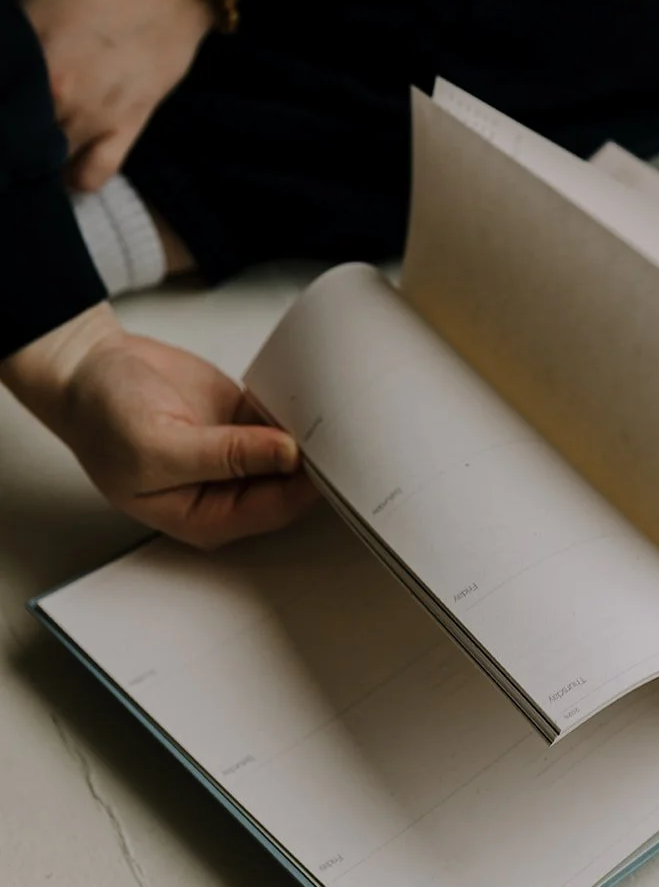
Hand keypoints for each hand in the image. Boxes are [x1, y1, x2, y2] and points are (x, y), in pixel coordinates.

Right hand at [0, 304, 317, 547]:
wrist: (90, 369)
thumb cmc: (103, 419)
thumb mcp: (158, 445)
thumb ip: (226, 454)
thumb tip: (286, 455)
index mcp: (206, 517)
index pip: (275, 509)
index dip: (307, 485)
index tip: (332, 455)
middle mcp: (227, 492)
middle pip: (292, 485)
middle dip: (316, 460)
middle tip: (340, 429)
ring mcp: (238, 456)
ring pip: (294, 453)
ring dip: (311, 433)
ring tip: (329, 408)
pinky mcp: (244, 422)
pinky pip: (285, 421)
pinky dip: (297, 408)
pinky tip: (307, 394)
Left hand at [18, 0, 219, 192]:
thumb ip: (10, 30)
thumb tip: (3, 54)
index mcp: (26, 54)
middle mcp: (55, 94)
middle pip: (13, 137)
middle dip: (6, 132)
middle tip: (9, 122)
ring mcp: (93, 117)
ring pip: (46, 161)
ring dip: (35, 155)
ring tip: (30, 144)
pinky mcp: (128, 128)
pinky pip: (93, 174)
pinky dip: (73, 179)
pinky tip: (63, 167)